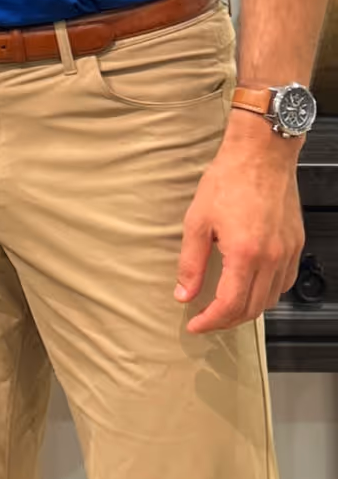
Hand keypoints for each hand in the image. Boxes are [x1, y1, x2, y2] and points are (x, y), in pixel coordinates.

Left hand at [176, 112, 303, 334]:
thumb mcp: (197, 220)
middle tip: (206, 318)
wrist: (261, 154)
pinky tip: (252, 286)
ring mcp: (287, 252)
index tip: (196, 324)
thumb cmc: (229, 179)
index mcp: (245, 253)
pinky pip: (285, 282)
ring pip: (270, 299)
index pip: (229, 305)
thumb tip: (184, 294)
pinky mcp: (295, 244)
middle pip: (251, 309)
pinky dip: (267, 293)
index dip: (210, 321)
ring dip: (247, 309)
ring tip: (226, 305)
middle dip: (226, 320)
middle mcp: (271, 258)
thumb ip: (190, 263)